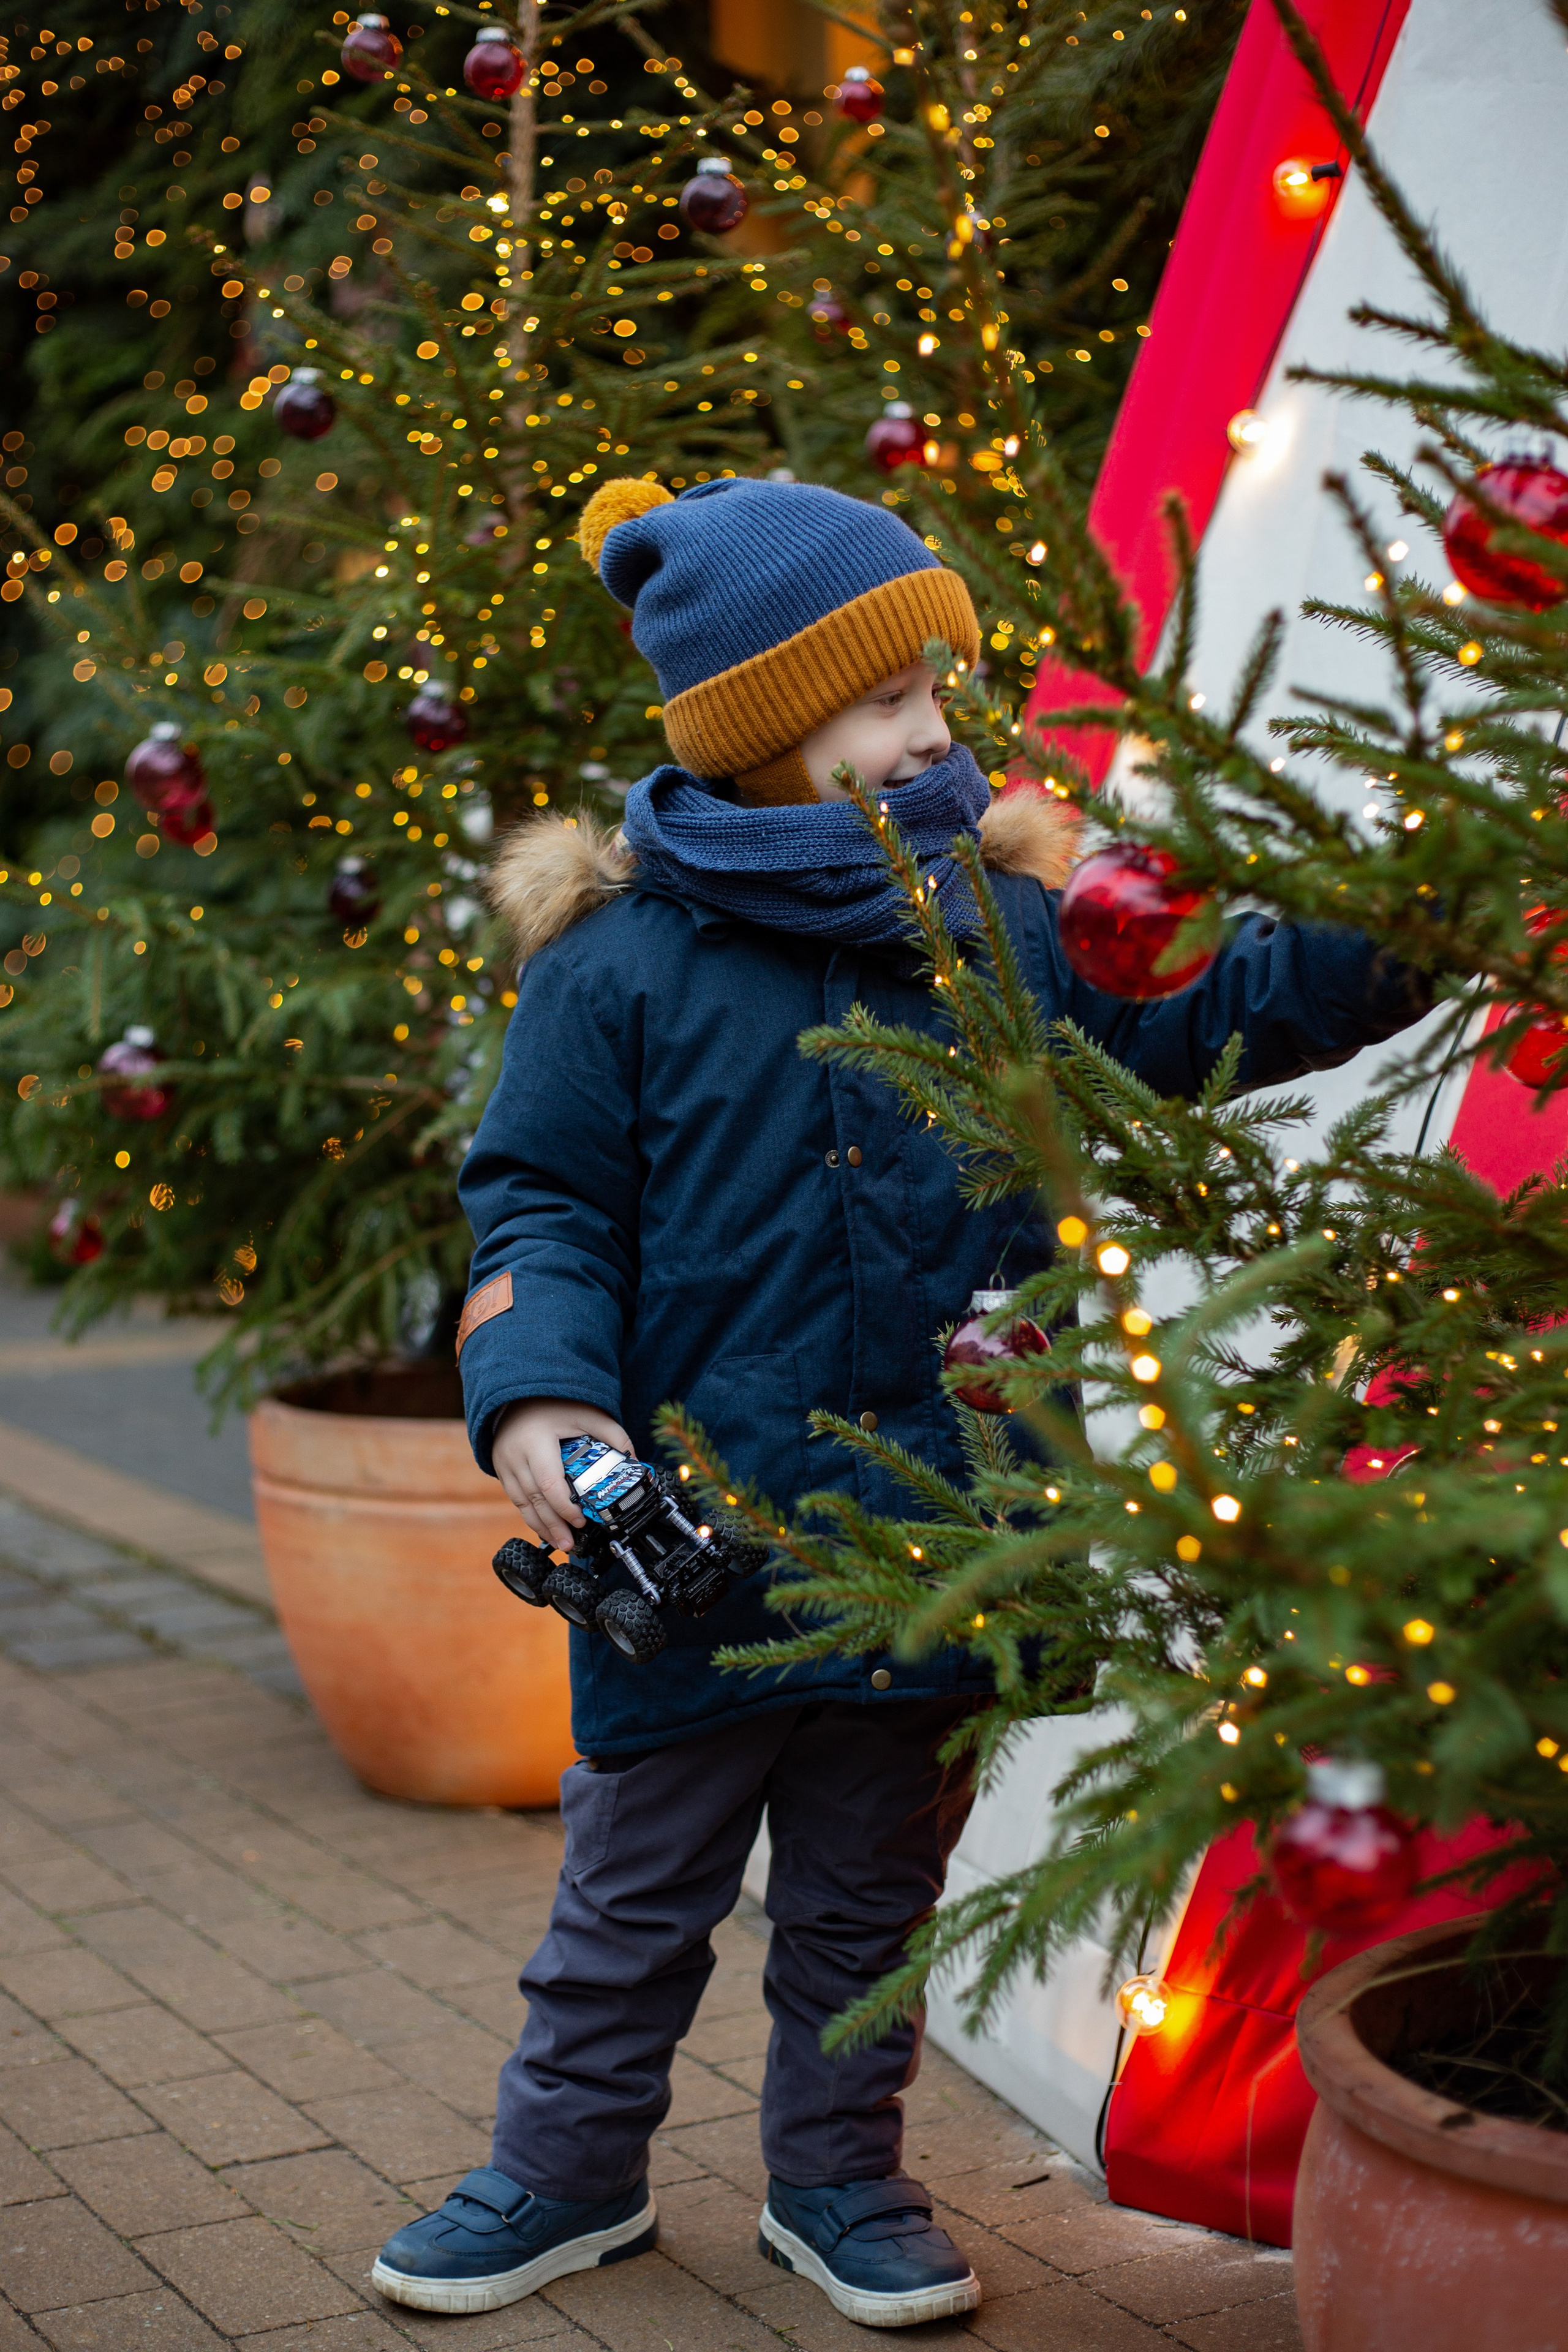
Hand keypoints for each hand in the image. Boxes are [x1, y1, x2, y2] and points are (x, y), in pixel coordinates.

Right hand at [492, 1397, 633, 1553]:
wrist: (519, 1393)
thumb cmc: (556, 1403)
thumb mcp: (588, 1413)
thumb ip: (613, 1434)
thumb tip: (634, 1461)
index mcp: (536, 1440)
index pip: (549, 1482)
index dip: (564, 1507)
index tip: (580, 1520)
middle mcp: (515, 1454)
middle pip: (535, 1499)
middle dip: (554, 1525)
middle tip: (570, 1544)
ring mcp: (504, 1463)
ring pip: (522, 1503)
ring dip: (541, 1525)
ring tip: (560, 1542)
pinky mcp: (500, 1468)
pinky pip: (515, 1498)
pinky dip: (530, 1515)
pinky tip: (544, 1527)